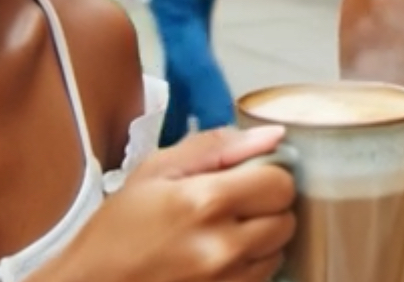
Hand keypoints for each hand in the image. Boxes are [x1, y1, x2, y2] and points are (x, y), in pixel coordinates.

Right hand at [51, 126, 296, 281]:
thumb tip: (273, 135)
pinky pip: (261, 280)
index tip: (249, 176)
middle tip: (235, 204)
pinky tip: (219, 258)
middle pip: (286, 221)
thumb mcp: (156, 170)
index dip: (268, 174)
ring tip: (222, 233)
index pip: (280, 184)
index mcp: (206, 202)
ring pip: (278, 253)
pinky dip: (249, 267)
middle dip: (267, 208)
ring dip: (261, 240)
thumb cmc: (117, 228)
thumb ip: (217, 146)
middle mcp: (223, 248)